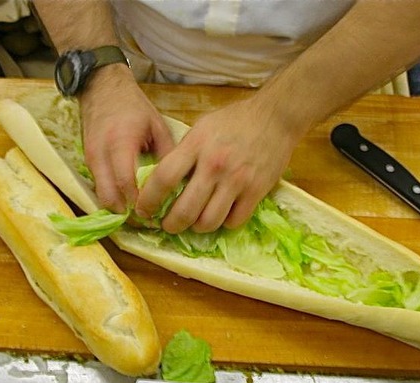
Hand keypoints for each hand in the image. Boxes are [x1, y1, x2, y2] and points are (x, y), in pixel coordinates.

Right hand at [80, 65, 174, 212]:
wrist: (101, 88)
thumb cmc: (133, 106)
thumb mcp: (157, 125)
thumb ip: (167, 155)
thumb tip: (179, 184)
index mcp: (121, 142)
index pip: (126, 184)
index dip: (139, 204)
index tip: (156, 216)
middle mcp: (101, 154)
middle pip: (109, 197)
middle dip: (128, 215)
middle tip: (148, 222)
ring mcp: (91, 159)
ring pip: (101, 196)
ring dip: (119, 209)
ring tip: (140, 215)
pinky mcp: (88, 162)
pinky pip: (99, 188)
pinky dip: (113, 198)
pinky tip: (129, 201)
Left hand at [135, 98, 296, 233]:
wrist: (276, 117)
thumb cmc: (235, 121)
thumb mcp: (202, 128)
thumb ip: (184, 153)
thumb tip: (163, 181)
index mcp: (196, 146)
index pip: (164, 179)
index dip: (148, 200)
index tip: (143, 210)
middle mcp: (214, 165)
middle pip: (185, 209)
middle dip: (171, 225)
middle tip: (168, 225)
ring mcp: (237, 180)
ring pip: (209, 221)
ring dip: (197, 227)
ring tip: (194, 223)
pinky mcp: (257, 191)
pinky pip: (234, 221)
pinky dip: (224, 223)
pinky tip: (221, 215)